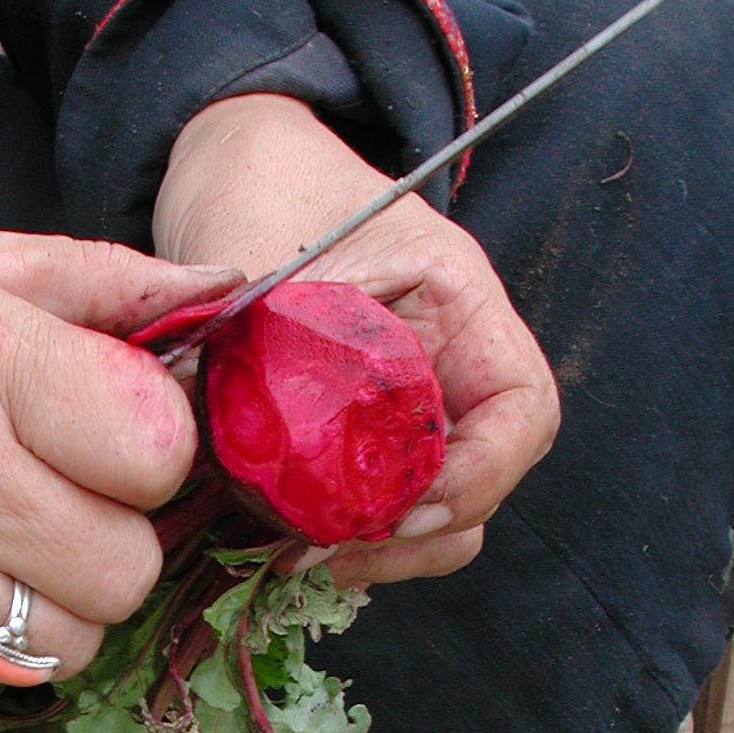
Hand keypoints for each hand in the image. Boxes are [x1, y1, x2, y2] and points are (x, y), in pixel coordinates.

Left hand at [153, 94, 558, 585]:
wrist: (228, 176)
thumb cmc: (263, 193)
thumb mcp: (268, 264)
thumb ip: (260, 357)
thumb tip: (211, 454)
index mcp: (461, 307)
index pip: (522, 414)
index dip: (478, 478)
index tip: (401, 509)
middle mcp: (452, 369)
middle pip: (481, 487)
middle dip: (412, 537)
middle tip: (323, 553)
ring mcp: (411, 413)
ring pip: (435, 517)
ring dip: (377, 552)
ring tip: (295, 556)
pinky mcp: (363, 444)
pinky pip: (379, 512)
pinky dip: (342, 540)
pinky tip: (280, 542)